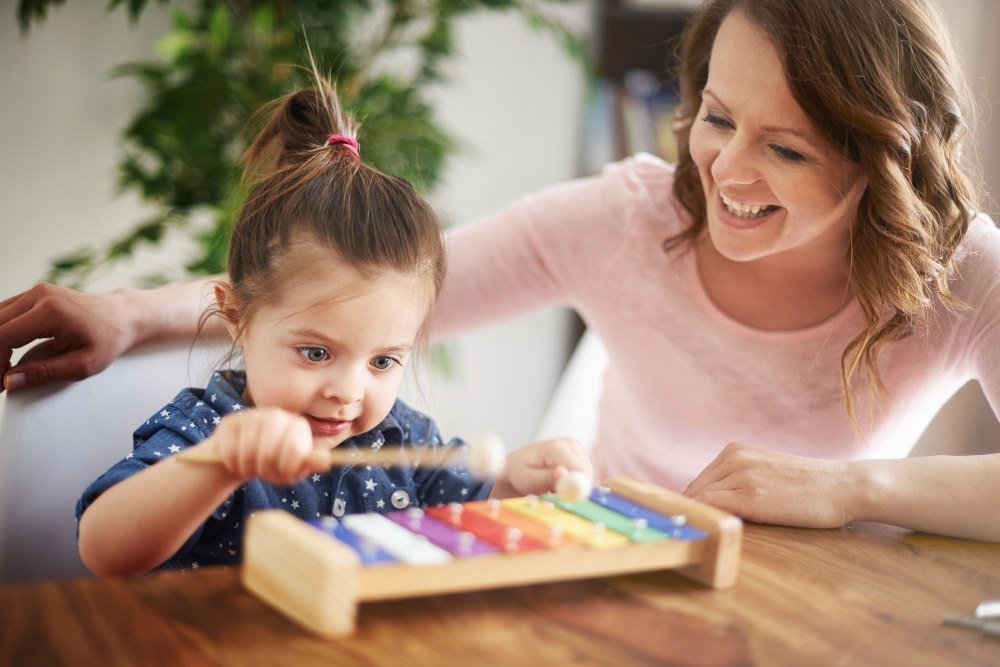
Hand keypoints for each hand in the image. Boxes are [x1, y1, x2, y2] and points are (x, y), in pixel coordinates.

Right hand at [0, 283, 135, 392]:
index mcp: (50, 312)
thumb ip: (45, 373)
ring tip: (4, 368)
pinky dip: (0, 332)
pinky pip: (4, 312)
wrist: (123, 315)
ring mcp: (36, 291)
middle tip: (1, 380)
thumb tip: (9, 382)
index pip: (2, 337)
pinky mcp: (35, 293)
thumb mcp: (82, 364)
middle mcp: (39, 296)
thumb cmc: (109, 339)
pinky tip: (7, 352)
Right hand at [205, 408, 326, 485]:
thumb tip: (325, 462)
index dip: (286, 468)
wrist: (246, 458)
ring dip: (247, 468)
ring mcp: (252, 415)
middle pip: (269, 450)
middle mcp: (277, 415)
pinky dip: (233, 463)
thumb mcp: (293, 469)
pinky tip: (237, 462)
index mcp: (297, 425)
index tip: (283, 474)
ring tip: (251, 468)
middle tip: (264, 474)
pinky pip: (230, 449)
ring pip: (247, 451)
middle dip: (265, 470)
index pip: (293, 448)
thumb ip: (309, 465)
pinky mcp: (230, 421)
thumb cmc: (275, 464)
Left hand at [490, 437, 592, 498]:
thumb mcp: (528, 480)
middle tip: (553, 491)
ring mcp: (576, 448)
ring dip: (572, 485)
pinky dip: (573, 482)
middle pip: (585, 472)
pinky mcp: (579, 454)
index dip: (575, 486)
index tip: (562, 496)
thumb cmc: (520, 473)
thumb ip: (546, 478)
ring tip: (553, 484)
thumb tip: (563, 473)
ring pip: (586, 475)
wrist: (517, 466)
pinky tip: (559, 480)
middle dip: (573, 487)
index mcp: (556, 447)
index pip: (579, 468)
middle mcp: (570, 444)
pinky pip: (584, 474)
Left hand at [683, 442, 854, 527]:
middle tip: (694, 533)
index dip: (693, 503)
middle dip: (692, 511)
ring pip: (699, 497)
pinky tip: (710, 532)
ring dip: (698, 517)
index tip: (693, 522)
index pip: (700, 481)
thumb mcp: (766, 471)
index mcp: (736, 450)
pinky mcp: (750, 497)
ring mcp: (742, 475)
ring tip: (702, 536)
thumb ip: (740, 479)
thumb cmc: (809, 485)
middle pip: (694, 489)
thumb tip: (712, 502)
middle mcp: (734, 458)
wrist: (843, 486)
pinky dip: (704, 518)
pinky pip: (710, 506)